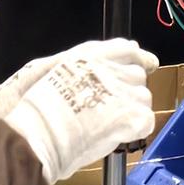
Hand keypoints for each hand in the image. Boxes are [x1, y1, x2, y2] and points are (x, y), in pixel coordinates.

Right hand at [0, 38, 156, 145]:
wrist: (36, 133)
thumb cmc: (37, 110)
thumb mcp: (53, 72)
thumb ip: (83, 66)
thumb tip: (112, 59)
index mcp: (87, 57)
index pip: (125, 48)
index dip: (138, 58)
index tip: (146, 64)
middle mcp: (108, 68)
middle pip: (137, 75)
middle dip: (130, 91)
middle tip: (112, 109)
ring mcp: (121, 91)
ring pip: (143, 98)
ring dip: (133, 111)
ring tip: (111, 125)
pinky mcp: (129, 116)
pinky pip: (146, 120)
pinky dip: (136, 129)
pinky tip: (120, 135)